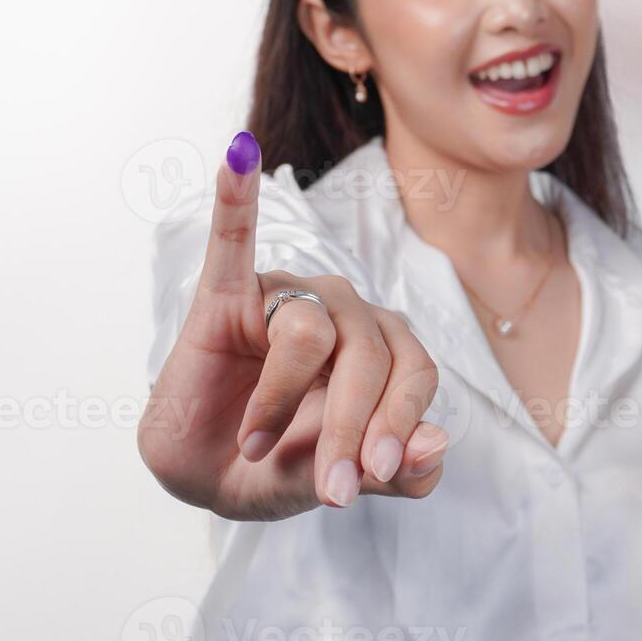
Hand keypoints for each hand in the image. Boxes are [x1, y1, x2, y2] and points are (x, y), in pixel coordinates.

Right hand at [137, 131, 447, 520]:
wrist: (202, 474)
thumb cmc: (280, 467)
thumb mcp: (338, 479)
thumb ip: (395, 470)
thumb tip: (439, 445)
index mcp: (383, 349)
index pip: (413, 371)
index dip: (398, 423)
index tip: (367, 477)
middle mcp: (343, 312)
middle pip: (370, 352)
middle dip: (348, 426)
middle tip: (327, 486)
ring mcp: (284, 298)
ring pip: (311, 329)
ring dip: (280, 401)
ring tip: (255, 447)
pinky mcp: (225, 294)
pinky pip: (233, 240)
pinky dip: (236, 196)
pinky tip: (239, 154)